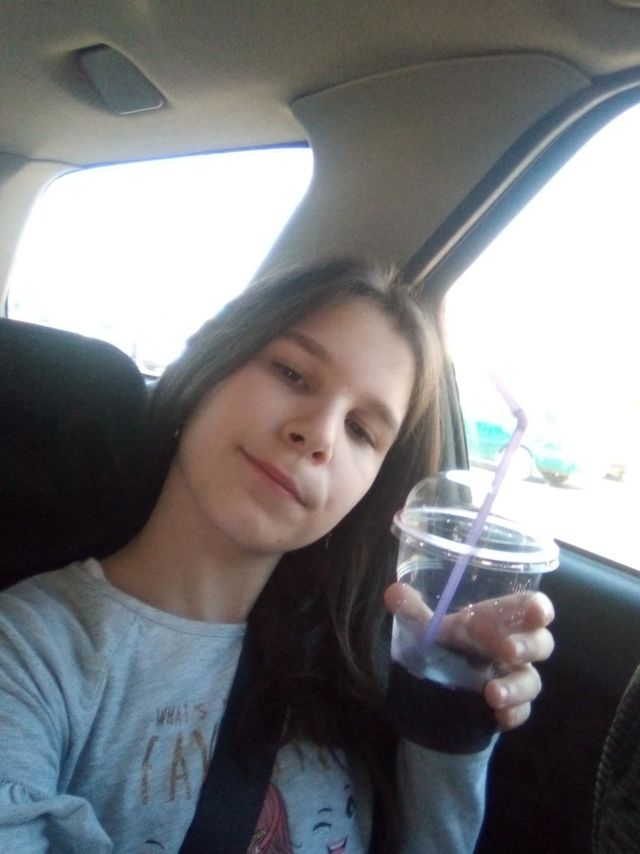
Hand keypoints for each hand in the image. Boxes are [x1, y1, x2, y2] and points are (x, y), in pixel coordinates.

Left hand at [384, 582, 554, 730]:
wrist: (441, 684)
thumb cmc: (447, 642)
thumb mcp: (428, 627)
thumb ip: (414, 611)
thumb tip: (393, 593)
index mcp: (499, 619)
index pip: (529, 606)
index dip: (539, 608)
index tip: (538, 613)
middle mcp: (513, 646)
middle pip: (541, 643)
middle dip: (529, 646)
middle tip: (508, 650)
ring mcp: (514, 677)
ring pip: (532, 681)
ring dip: (516, 687)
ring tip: (492, 693)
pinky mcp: (511, 706)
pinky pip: (523, 712)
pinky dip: (514, 714)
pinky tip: (498, 717)